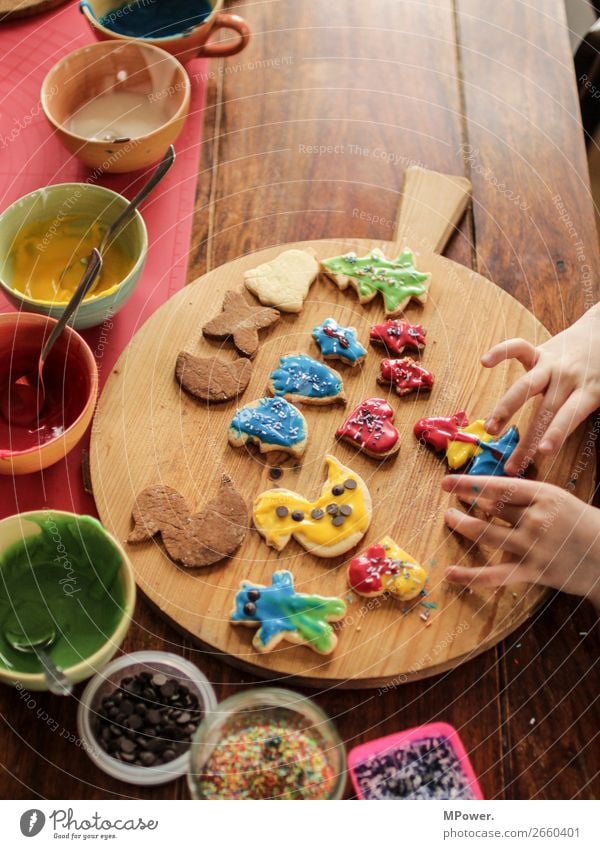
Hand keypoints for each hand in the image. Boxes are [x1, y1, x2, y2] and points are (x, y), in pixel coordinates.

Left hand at [442, 475, 599, 609]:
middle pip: (491, 508)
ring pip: (487, 534)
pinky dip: (470, 575)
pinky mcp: (532, 571)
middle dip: (467, 503)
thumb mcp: (557, 500)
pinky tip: (451, 574)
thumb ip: (524, 498)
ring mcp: (533, 546)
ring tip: (450, 518)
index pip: (498, 486)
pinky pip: (495, 574)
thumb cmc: (580, 525)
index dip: (469, 484)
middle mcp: (536, 519)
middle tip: (450, 503)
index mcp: (544, 495)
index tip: (446, 482)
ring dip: (463, 525)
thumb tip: (486, 496)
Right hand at [481, 304, 599, 473]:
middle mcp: (567, 378)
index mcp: (589, 391)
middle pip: (544, 411)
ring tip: (490, 427)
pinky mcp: (539, 352)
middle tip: (511, 462)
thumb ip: (591, 411)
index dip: (556, 433)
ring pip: (525, 387)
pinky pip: (518, 348)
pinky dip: (500, 352)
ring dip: (505, 407)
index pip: (569, 415)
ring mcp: (551, 364)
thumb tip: (589, 440)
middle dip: (527, 439)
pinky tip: (484, 362)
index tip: (544, 452)